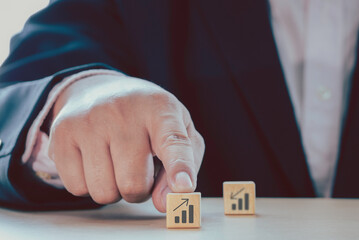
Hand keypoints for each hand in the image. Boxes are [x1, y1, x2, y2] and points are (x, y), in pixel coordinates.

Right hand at [48, 74, 204, 211]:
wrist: (100, 90)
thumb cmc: (146, 116)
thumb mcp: (178, 129)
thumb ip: (184, 165)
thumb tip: (163, 202)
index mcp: (160, 109)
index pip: (173, 142)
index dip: (179, 167)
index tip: (184, 186)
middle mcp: (123, 112)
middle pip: (133, 184)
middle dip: (139, 190)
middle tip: (139, 170)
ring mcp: (89, 121)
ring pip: (104, 192)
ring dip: (114, 189)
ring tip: (116, 163)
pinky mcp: (62, 133)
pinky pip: (77, 189)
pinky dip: (90, 185)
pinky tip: (95, 161)